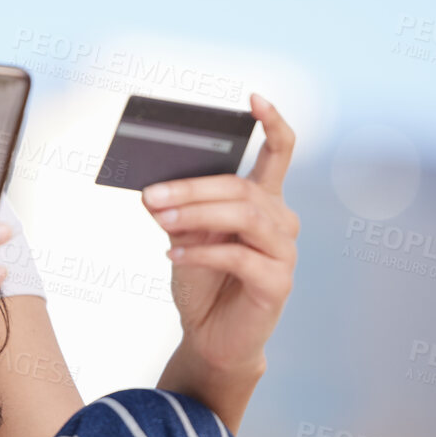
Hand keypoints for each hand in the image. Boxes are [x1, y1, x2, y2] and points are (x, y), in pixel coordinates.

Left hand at [142, 93, 299, 372]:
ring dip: (195, 215)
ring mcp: (284, 252)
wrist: (210, 337)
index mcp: (263, 201)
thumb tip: (153, 191)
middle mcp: (281, 221)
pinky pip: (239, 258)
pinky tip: (174, 253)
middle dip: (192, 188)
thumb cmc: (201, 281)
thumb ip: (179, 210)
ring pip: (243, 217)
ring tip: (161, 219)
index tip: (254, 99)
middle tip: (152, 195)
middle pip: (242, 188)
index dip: (272, 123)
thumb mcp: (185, 237)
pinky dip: (202, 253)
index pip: (280, 152)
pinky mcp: (277, 283)